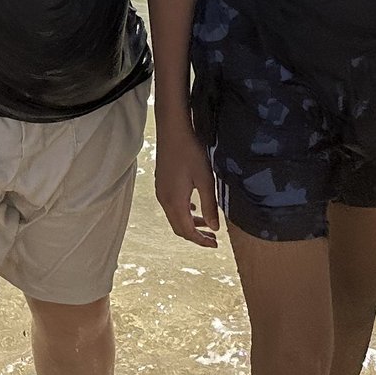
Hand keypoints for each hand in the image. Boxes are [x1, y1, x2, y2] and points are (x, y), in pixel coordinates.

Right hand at [153, 117, 221, 246]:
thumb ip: (210, 205)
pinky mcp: (161, 183)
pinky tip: (193, 205)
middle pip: (179, 228)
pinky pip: (171, 206)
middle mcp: (164, 200)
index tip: (215, 245)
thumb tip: (215, 227)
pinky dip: (183, 212)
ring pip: (174, 217)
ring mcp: (160, 192)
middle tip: (213, 237)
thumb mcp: (205, 179)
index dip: (201, 241)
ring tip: (206, 223)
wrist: (172, 129)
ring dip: (190, 223)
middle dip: (196, 235)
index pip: (187, 231)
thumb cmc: (190, 152)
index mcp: (175, 202)